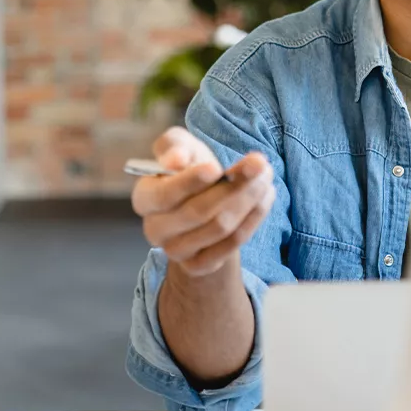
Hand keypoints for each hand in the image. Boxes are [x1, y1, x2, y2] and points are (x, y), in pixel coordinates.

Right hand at [131, 127, 275, 276]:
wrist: (205, 201)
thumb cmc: (190, 167)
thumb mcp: (180, 146)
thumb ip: (173, 145)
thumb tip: (176, 161)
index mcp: (145, 198)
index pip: (163, 196)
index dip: (189, 182)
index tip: (215, 168)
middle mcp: (155, 229)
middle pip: (197, 212)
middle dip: (233, 187)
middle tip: (260, 165)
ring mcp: (176, 251)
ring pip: (219, 228)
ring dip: (248, 200)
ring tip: (265, 178)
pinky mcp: (199, 265)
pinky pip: (231, 244)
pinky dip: (253, 219)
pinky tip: (265, 198)